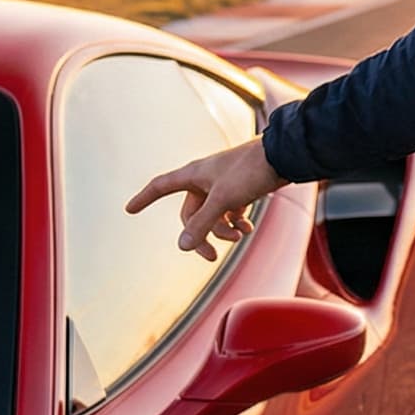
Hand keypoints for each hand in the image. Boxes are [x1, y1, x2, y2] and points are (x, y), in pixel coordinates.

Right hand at [125, 137, 287, 261]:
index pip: (161, 186)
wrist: (285, 156)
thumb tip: (183, 246)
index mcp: (194, 174)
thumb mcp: (224, 200)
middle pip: (191, 214)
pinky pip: (229, 212)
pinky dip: (236, 223)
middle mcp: (205, 179)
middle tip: (212, 257)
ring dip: (223, 230)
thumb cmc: (251, 171)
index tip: (129, 209)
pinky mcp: (240, 189)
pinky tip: (247, 229)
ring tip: (240, 235)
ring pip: (212, 216)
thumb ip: (203, 224)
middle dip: (202, 235)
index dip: (144, 198)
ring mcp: (223, 185)